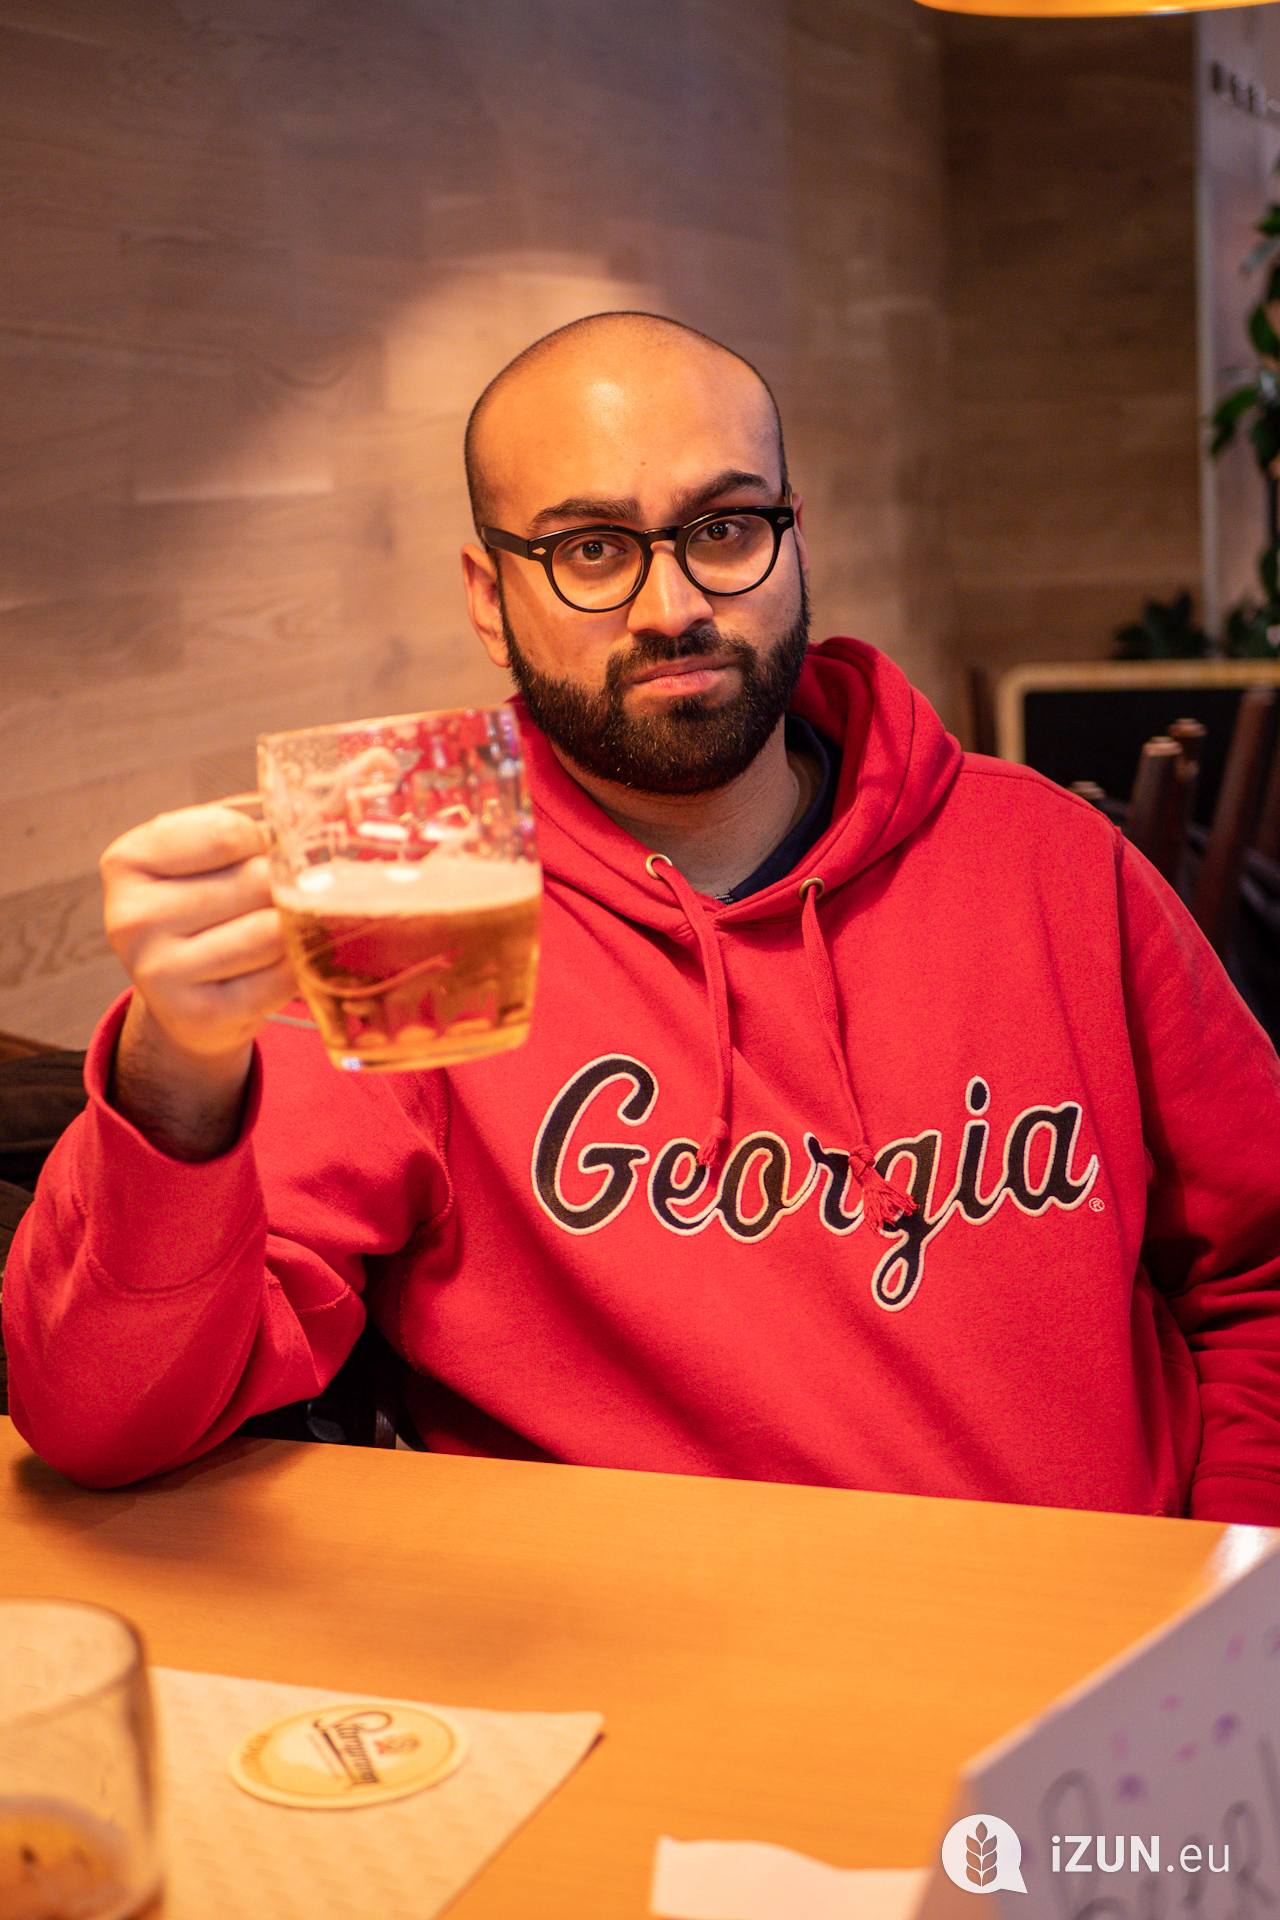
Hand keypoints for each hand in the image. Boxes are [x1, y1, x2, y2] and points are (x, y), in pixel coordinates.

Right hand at [100, 805, 295, 1158]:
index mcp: (128, 859)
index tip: (254, 856)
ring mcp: (157, 972)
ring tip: (279, 932)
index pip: (229, 832)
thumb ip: (296, 803)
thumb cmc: (221, 905)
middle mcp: (130, 916)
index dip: (262, 843)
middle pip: (257, 882)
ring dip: (294, 930)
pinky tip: (281, 967)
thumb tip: (380, 756)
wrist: (193, 1002)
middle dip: (285, 888)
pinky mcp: (196, 1016)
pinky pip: (279, 979)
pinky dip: (296, 970)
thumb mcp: (236, 847)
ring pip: (273, 932)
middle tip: (279, 899)